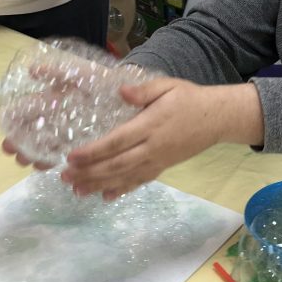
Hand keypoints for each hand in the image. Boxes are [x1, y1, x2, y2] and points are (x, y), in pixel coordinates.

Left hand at [59, 78, 264, 199]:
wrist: (217, 118)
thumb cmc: (189, 98)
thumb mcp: (168, 85)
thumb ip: (144, 89)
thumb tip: (121, 91)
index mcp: (150, 125)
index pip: (117, 141)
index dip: (94, 152)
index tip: (71, 157)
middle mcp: (152, 148)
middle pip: (117, 165)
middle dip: (89, 173)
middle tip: (65, 177)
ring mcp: (158, 161)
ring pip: (125, 176)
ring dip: (99, 185)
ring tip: (77, 190)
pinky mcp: (163, 167)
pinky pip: (140, 181)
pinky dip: (122, 190)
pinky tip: (105, 196)